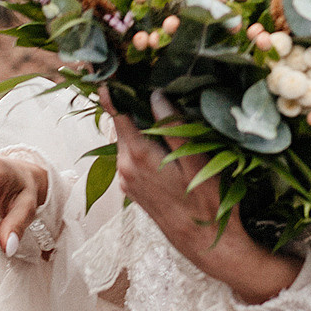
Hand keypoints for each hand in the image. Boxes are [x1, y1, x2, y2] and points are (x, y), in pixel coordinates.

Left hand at [107, 92, 300, 306]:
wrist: (204, 245)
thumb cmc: (206, 203)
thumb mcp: (196, 160)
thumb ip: (172, 128)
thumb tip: (155, 95)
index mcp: (137, 156)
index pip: (115, 112)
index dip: (110, 87)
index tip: (103, 65)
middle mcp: (124, 167)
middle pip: (120, 123)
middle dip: (129, 100)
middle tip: (142, 74)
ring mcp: (126, 180)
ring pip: (126, 139)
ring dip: (137, 120)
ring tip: (154, 98)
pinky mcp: (132, 188)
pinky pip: (131, 154)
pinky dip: (140, 139)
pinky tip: (159, 132)